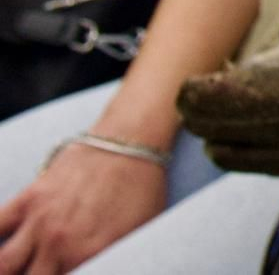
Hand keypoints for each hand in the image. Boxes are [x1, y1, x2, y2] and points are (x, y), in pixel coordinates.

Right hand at [0, 143, 165, 274]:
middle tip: (40, 270)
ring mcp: (40, 221)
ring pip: (4, 265)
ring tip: (17, 268)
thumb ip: (114, 259)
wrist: (131, 139)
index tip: (60, 274)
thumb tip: (104, 266)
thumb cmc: (143, 186)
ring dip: (8, 270)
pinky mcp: (29, 198)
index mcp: (90, 255)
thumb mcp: (140, 231)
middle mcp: (60, 244)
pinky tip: (2, 245)